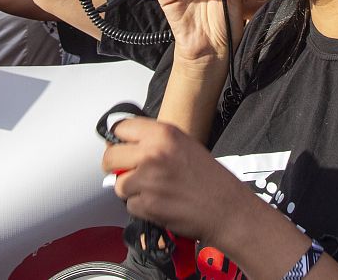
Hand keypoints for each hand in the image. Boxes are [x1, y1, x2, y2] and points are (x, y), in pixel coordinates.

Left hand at [102, 117, 254, 242]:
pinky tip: (160, 203)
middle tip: (128, 172)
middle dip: (116, 166)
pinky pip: (130, 205)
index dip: (118, 140)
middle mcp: (153, 153)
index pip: (119, 128)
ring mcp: (148, 179)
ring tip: (153, 190)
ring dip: (131, 190)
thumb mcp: (183, 145)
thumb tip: (123, 145)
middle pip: (110, 156)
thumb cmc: (210, 179)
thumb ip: (154, 141)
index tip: (120, 146)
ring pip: (118, 184)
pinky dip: (141, 208)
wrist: (226, 209)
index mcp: (163, 133)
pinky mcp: (147, 204)